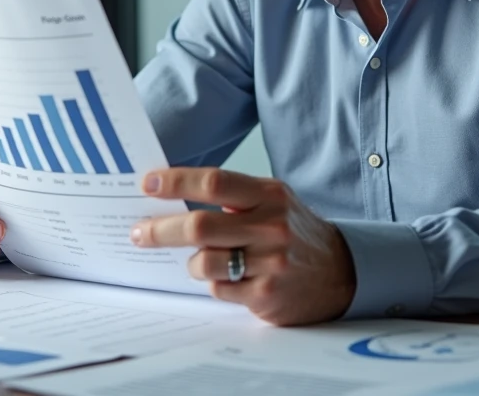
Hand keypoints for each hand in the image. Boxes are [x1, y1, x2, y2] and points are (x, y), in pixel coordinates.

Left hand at [130, 168, 355, 325]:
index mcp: (269, 195)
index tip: (146, 183)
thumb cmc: (293, 230)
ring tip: (191, 261)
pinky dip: (212, 283)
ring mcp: (270, 263)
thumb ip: (231, 195)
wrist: (339, 271)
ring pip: (204, 262)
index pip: (213, 182)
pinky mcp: (266, 296)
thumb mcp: (271, 199)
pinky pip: (218, 289)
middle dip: (160, 229)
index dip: (175, 182)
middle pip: (199, 226)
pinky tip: (223, 278)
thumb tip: (170, 194)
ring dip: (189, 263)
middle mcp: (271, 226)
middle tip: (138, 232)